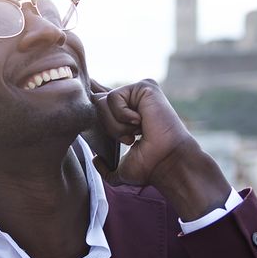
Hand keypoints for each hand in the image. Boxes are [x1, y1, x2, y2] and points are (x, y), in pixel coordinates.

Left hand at [89, 78, 230, 219]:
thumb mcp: (122, 171)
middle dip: (107, 127)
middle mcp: (132, 101)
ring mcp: (138, 93)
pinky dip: (122, 116)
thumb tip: (96, 160)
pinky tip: (140, 122)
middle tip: (129, 139)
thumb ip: (107, 168)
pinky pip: (113, 97)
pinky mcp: (143, 86)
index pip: (101, 102)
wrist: (166, 163)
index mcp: (127, 116)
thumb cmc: (149, 168)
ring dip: (115, 126)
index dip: (92, 102)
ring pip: (102, 102)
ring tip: (135, 133)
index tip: (90, 103)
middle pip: (95, 102)